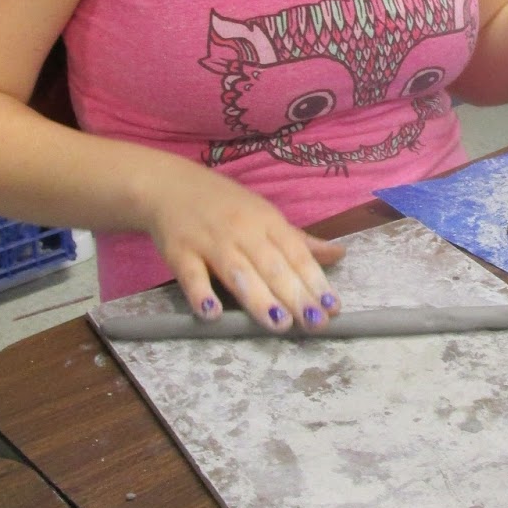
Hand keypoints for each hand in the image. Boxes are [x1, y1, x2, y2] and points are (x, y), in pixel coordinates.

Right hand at [142, 160, 344, 331]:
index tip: (332, 307)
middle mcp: (242, 230)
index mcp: (266, 221)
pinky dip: (201, 294)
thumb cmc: (226, 205)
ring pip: (238, 272)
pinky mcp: (179, 253)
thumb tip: (339, 254)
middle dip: (294, 295)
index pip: (295, 253)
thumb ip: (299, 241)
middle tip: (314, 322)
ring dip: (259, 298)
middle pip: (272, 265)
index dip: (315, 280)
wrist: (169, 185)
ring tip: (279, 323)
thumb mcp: (265, 216)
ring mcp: (210, 242)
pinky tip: (212, 314)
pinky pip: (191, 276)